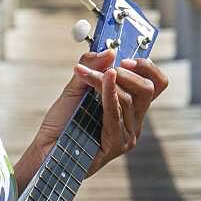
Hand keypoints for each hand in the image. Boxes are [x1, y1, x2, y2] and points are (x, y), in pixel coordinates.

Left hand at [31, 48, 167, 178]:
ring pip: (128, 99)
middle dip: (129, 72)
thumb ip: (91, 68)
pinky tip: (101, 78)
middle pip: (148, 89)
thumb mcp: (75, 88)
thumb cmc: (62, 123)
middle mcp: (132, 122)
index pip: (155, 84)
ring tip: (85, 73)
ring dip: (105, 80)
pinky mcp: (116, 144)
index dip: (147, 67)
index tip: (128, 56)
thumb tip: (110, 51)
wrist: (45, 149)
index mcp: (129, 108)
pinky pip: (116, 112)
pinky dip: (108, 92)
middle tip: (110, 64)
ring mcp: (126, 135)